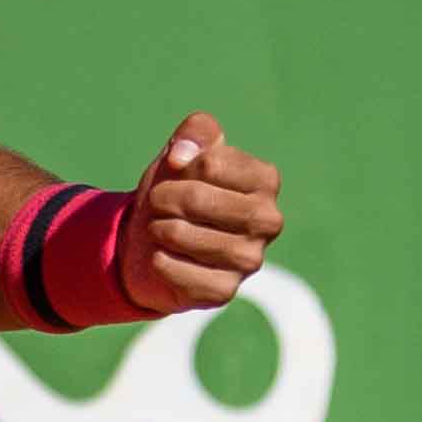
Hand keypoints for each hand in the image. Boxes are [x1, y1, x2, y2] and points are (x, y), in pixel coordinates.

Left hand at [120, 114, 284, 312]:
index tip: (176, 171)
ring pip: (188, 237)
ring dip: (161, 229)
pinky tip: (161, 257)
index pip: (212, 163)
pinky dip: (161, 262)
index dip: (181, 165)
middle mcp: (268, 221)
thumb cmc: (177, 189)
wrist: (153, 240)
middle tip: (156, 202)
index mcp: (265, 181)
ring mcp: (250, 259)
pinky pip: (183, 274)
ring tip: (158, 228)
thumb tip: (182, 156)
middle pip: (198, 199)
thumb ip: (195, 131)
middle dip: (165, 197)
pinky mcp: (226, 291)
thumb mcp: (184, 151)